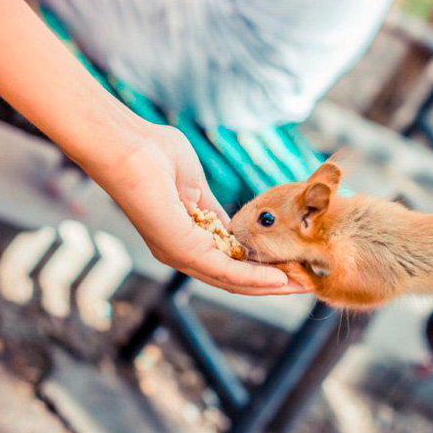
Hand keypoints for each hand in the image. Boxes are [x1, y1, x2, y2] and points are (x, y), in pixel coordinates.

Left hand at [87, 123, 308, 294]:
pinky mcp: (182, 249)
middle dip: (269, 283)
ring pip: (232, 280)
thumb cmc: (155, 154)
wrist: (129, 146)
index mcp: (183, 236)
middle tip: (303, 284)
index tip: (290, 265)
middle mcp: (180, 252)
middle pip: (233, 278)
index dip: (260, 266)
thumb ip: (216, 210)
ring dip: (268, 286)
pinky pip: (225, 271)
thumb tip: (237, 226)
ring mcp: (179, 253)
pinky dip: (254, 278)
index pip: (227, 261)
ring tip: (299, 286)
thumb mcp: (196, 187)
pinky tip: (278, 279)